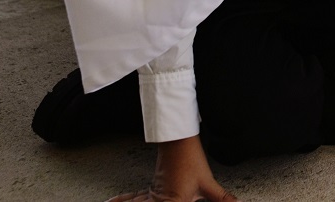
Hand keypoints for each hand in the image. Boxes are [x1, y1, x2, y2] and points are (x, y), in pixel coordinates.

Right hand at [105, 135, 236, 201]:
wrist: (178, 139)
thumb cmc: (190, 159)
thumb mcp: (207, 183)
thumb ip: (221, 197)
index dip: (173, 201)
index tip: (172, 201)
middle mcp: (159, 200)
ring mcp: (153, 193)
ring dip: (125, 201)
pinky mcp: (152, 186)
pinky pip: (135, 198)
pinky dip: (124, 200)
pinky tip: (113, 200)